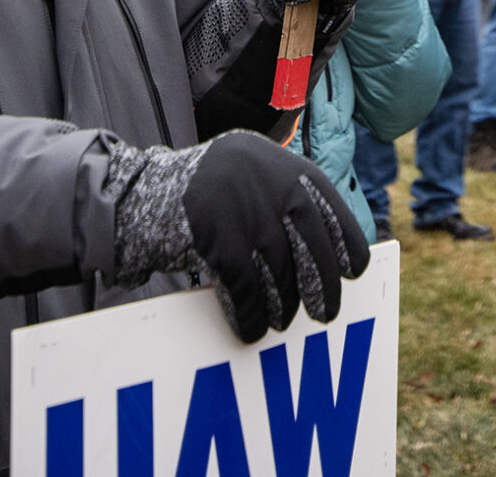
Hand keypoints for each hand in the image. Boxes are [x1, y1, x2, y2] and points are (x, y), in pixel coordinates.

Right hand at [184, 131, 368, 341]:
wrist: (141, 192)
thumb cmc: (207, 195)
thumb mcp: (251, 176)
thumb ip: (286, 199)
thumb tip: (334, 253)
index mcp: (280, 165)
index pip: (328, 205)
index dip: (346, 240)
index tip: (354, 271)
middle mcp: (268, 182)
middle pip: (310, 242)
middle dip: (322, 283)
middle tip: (326, 314)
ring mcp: (243, 209)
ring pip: (278, 272)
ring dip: (283, 305)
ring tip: (282, 322)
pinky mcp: (217, 238)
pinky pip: (245, 289)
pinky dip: (250, 315)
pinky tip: (252, 329)